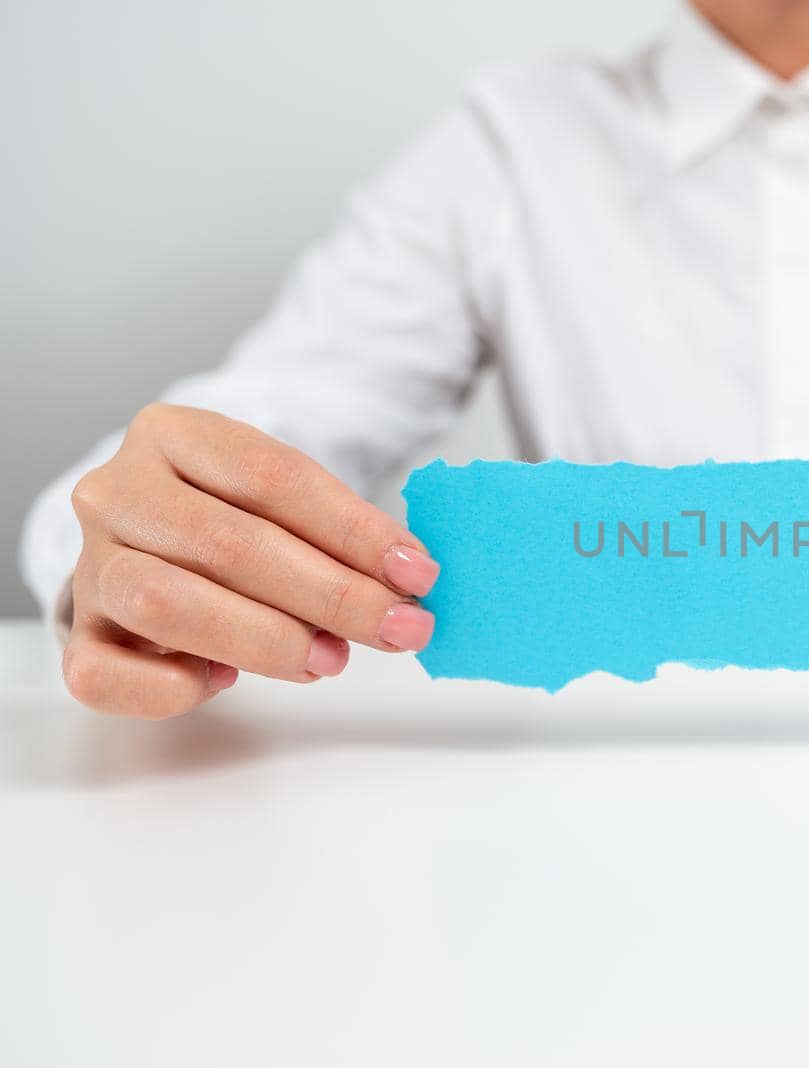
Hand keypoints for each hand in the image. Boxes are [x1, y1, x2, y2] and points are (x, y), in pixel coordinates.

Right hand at [63, 404, 438, 717]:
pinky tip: (223, 681)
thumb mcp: (286, 504)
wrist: (149, 545)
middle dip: (330, 595)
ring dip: (263, 639)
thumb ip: (338, 537)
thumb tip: (407, 586)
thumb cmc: (233, 522)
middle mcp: (117, 491)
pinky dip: (170, 687)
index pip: (272, 476)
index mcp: (174, 435)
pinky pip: (101, 674)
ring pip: (162, 602)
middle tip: (397, 629)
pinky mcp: (75, 635)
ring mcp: (89, 564)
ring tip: (328, 660)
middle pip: (227, 542)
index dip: (354, 530)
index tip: (417, 573)